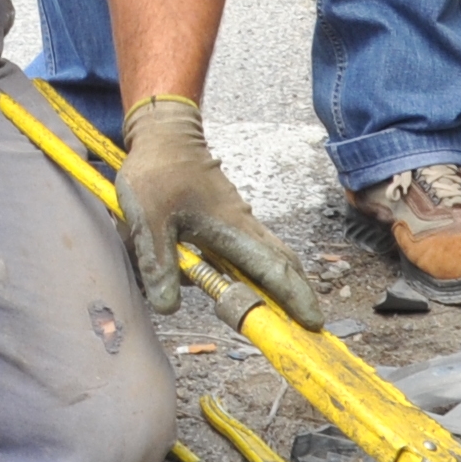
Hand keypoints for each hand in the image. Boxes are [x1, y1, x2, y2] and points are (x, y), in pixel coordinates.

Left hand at [115, 95, 327, 327]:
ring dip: (273, 286)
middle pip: (283, 265)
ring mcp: (237, 222)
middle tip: (305, 326)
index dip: (295, 298)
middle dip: (298, 295)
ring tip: (270, 313)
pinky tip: (229, 283)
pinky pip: (245, 251)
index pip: (274, 269)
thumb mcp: (148, 221)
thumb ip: (157, 264)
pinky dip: (249, 271)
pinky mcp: (226, 220)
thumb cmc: (158, 172)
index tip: (312, 322)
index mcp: (232, 228)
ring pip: (267, 258)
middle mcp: (242, 226)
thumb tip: (167, 307)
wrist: (164, 135)